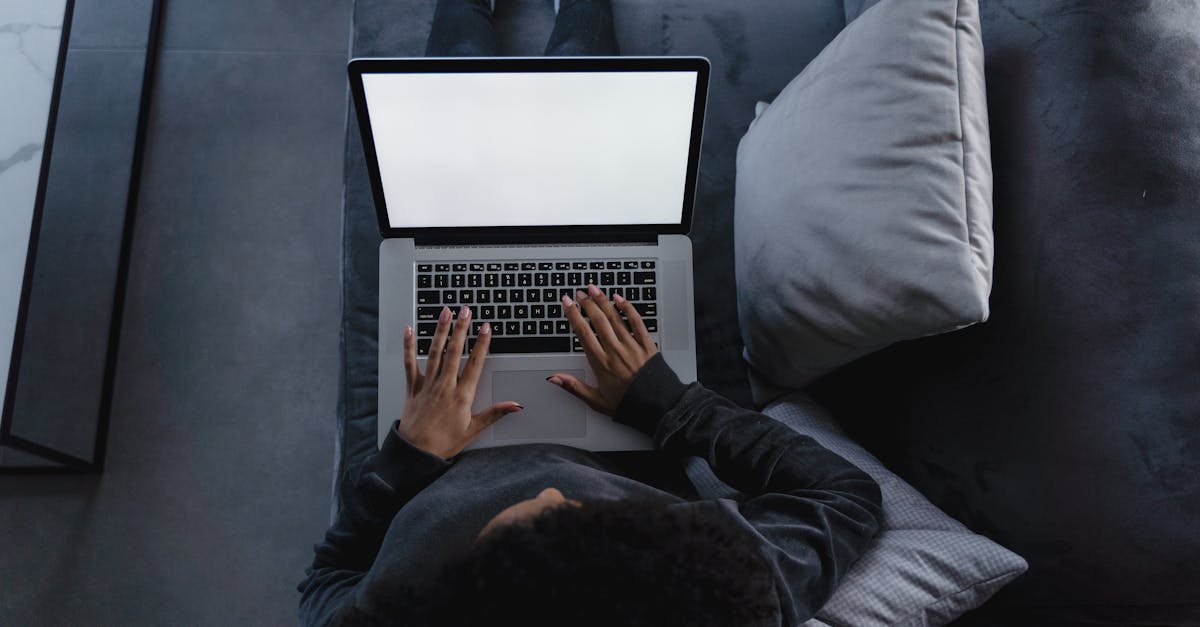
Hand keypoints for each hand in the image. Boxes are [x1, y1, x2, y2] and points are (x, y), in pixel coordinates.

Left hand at [398, 305, 522, 458]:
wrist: (416, 453)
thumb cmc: (444, 443)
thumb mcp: (474, 429)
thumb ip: (495, 413)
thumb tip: (515, 405)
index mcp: (462, 396)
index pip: (475, 363)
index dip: (482, 344)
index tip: (486, 328)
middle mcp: (445, 386)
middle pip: (455, 352)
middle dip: (461, 329)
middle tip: (466, 310)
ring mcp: (427, 385)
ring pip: (434, 352)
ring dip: (440, 331)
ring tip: (445, 313)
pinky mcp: (412, 387)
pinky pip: (410, 363)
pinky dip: (409, 346)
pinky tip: (410, 330)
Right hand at [549, 284, 658, 415]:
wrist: (659, 407)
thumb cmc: (629, 404)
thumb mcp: (597, 401)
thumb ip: (574, 387)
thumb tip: (554, 378)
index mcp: (601, 364)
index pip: (583, 333)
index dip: (573, 315)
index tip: (567, 303)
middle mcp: (616, 352)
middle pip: (598, 321)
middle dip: (587, 304)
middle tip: (579, 293)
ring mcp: (632, 346)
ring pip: (615, 318)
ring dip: (603, 301)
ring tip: (594, 289)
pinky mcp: (647, 345)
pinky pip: (637, 322)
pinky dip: (628, 309)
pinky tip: (620, 299)